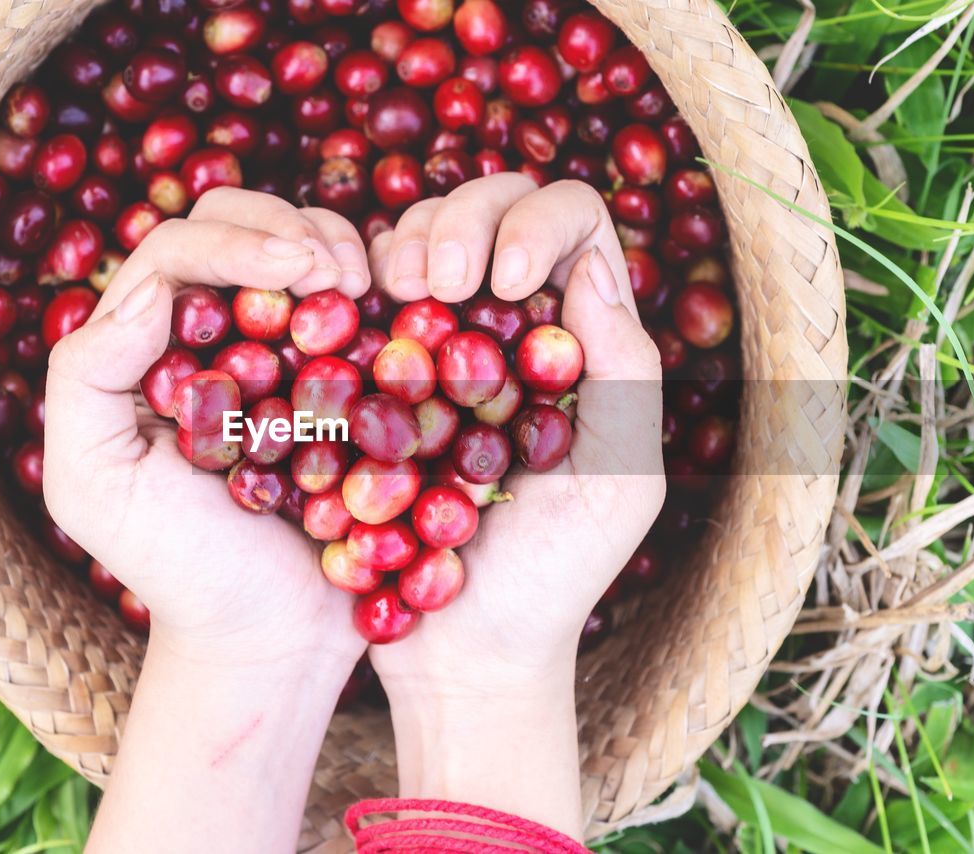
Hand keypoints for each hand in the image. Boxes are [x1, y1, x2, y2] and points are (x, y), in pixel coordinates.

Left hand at [43, 190, 370, 850]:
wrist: (273, 635)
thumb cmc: (179, 569)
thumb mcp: (94, 483)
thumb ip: (88, 377)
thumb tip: (150, 284)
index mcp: (146, 347)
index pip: (178, 253)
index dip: (236, 243)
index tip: (301, 273)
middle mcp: (210, 332)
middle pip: (235, 224)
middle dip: (287, 230)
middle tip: (337, 274)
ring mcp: (281, 349)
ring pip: (299, 248)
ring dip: (336, 246)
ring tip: (364, 285)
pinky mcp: (342, 376)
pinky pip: (356, 303)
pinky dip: (377, 286)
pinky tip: (392, 303)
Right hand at [367, 175, 665, 836]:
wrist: (460, 655)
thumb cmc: (551, 579)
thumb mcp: (618, 484)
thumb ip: (626, 375)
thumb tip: (593, 262)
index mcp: (582, 342)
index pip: (574, 224)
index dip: (535, 221)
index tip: (502, 284)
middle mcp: (512, 329)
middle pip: (494, 208)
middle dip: (460, 220)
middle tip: (434, 282)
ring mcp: (436, 350)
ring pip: (422, 238)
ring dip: (404, 245)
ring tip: (391, 297)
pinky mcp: (373, 380)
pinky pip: (361, 300)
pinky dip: (351, 285)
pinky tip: (346, 311)